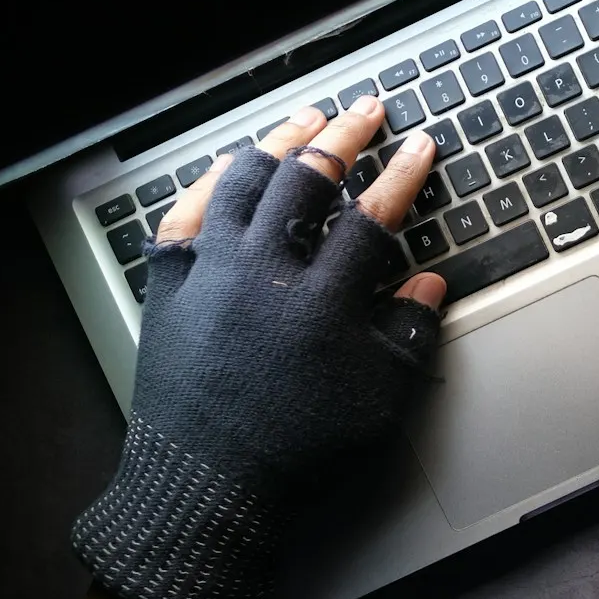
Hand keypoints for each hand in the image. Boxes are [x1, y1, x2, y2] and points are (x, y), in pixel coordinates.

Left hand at [72, 96, 446, 598]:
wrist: (206, 488)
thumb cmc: (298, 452)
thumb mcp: (378, 403)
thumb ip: (408, 336)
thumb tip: (428, 284)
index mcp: (322, 300)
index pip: (373, 217)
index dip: (403, 176)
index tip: (422, 147)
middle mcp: (263, 271)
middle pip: (307, 179)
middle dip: (345, 138)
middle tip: (367, 111)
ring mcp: (210, 271)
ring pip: (244, 180)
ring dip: (280, 143)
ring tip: (305, 121)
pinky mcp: (169, 284)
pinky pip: (188, 212)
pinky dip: (213, 181)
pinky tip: (231, 166)